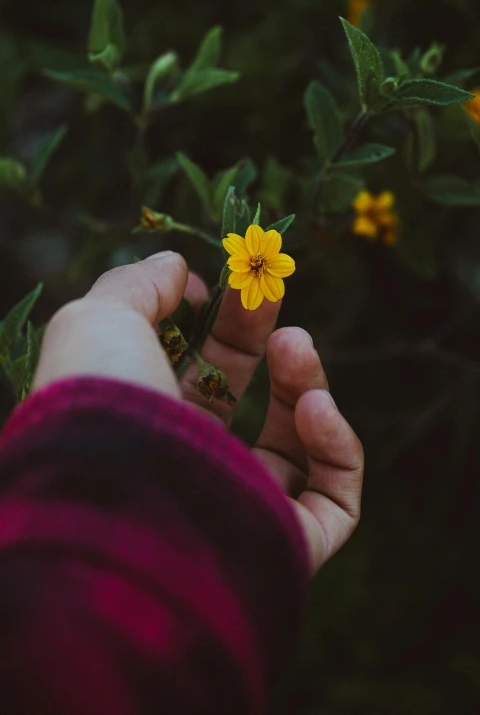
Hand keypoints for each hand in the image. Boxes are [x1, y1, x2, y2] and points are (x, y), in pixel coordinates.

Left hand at [34, 251, 363, 573]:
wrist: (110, 500)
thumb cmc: (98, 406)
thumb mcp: (101, 320)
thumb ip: (140, 285)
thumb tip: (176, 268)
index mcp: (146, 427)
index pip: (200, 372)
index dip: (225, 322)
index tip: (239, 278)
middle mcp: (188, 471)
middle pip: (248, 403)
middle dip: (266, 340)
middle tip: (272, 291)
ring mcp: (237, 512)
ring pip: (296, 452)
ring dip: (307, 385)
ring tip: (295, 347)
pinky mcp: (281, 548)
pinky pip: (332, 504)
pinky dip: (339, 450)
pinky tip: (317, 406)